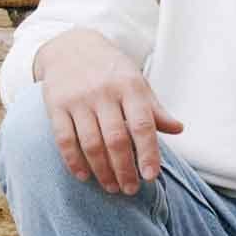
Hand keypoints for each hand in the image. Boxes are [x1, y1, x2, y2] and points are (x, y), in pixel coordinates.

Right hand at [34, 27, 182, 192]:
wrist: (72, 46)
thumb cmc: (111, 71)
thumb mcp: (137, 83)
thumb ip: (155, 109)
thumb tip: (179, 129)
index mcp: (129, 86)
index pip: (142, 125)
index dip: (149, 152)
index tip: (151, 176)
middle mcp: (103, 92)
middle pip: (116, 139)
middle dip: (124, 169)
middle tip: (131, 189)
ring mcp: (78, 99)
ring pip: (91, 143)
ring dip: (102, 171)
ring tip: (112, 187)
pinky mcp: (56, 105)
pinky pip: (64, 139)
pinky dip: (74, 161)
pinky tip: (84, 176)